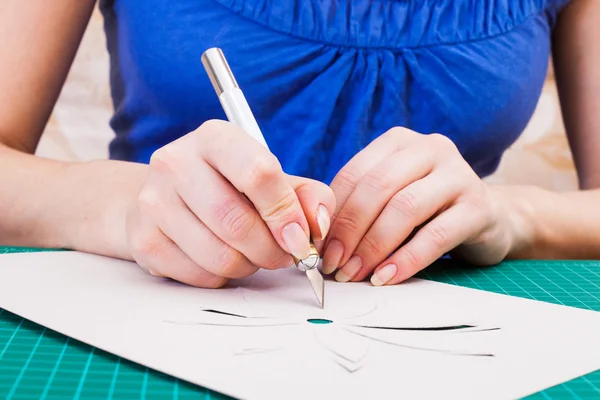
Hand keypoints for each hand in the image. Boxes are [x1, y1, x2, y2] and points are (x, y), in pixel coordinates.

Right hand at [126, 120, 334, 287]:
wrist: (166, 197)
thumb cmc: (228, 187)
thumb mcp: (273, 179)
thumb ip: (308, 196)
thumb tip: (319, 225)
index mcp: (215, 138)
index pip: (259, 173)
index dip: (286, 212)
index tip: (299, 236)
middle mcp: (177, 162)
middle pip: (238, 222)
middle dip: (271, 250)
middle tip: (282, 254)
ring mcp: (154, 201)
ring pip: (221, 255)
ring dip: (249, 265)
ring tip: (251, 253)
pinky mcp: (144, 239)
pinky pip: (200, 275)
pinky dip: (223, 276)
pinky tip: (221, 257)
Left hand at [320, 128, 515, 285]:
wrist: (488, 217)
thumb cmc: (427, 210)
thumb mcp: (391, 198)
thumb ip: (360, 207)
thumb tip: (322, 241)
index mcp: (399, 141)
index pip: (355, 174)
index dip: (333, 213)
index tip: (319, 247)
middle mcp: (430, 148)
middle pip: (378, 188)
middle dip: (350, 230)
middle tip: (335, 264)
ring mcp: (458, 174)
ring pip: (405, 208)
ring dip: (373, 247)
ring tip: (356, 274)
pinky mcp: (478, 206)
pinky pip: (435, 236)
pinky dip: (405, 260)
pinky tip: (386, 277)